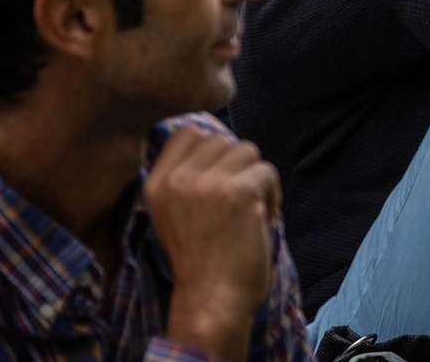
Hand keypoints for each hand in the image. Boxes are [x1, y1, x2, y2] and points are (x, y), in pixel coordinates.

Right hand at [146, 129, 279, 344]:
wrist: (210, 298)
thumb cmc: (199, 258)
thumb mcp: (172, 212)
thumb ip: (185, 176)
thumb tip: (214, 136)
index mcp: (156, 184)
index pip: (186, 132)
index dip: (211, 146)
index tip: (221, 173)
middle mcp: (177, 180)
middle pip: (222, 139)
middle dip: (237, 164)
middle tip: (238, 197)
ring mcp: (206, 184)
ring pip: (247, 151)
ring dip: (256, 177)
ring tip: (251, 208)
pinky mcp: (237, 192)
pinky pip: (267, 171)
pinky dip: (273, 192)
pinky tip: (264, 217)